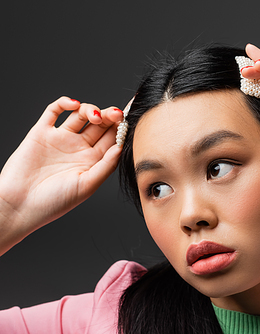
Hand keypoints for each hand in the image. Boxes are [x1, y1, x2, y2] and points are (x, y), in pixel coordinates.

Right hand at [0, 97, 123, 253]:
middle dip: (109, 116)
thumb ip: (105, 165)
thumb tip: (121, 146)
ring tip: (94, 116)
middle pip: (100, 125)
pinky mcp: (41, 132)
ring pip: (80, 115)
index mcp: (93, 161)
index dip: (120, 129)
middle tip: (115, 114)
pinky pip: (54, 111)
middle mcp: (78, 148)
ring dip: (90, 109)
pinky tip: (73, 105)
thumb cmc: (54, 202)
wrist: (19, 205)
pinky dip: (64, 103)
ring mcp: (61, 139)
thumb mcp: (87, 185)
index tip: (128, 121)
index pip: (112, 139)